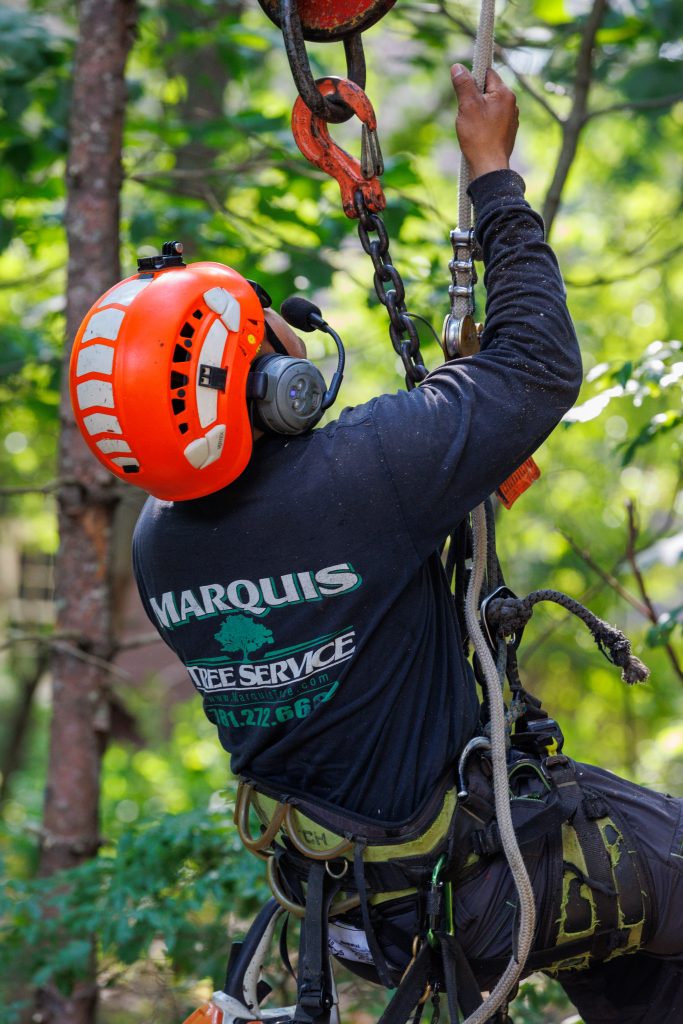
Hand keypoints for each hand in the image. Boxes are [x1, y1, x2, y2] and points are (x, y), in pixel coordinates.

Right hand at [450, 64, 518, 179]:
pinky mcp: (507, 132)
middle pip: (489, 90)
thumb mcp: (467, 106)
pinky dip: (484, 124)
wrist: (489, 167)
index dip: (473, 78)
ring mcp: (511, 119)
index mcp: (505, 93)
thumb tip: (457, 67)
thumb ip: (464, 84)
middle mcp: (512, 104)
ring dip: (478, 112)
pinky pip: (493, 120)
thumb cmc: (479, 136)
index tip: (464, 90)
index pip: (488, 73)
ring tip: (471, 126)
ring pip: (490, 106)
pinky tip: (478, 135)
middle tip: (465, 112)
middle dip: (474, 97)